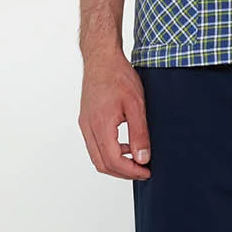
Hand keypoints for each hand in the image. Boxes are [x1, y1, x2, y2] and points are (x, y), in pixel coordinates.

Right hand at [79, 50, 151, 179]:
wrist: (101, 59)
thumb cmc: (118, 76)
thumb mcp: (136, 105)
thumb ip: (139, 134)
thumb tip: (142, 158)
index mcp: (100, 125)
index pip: (113, 160)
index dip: (131, 171)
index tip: (147, 171)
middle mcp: (88, 127)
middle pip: (102, 164)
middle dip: (123, 172)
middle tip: (142, 171)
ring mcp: (85, 124)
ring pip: (96, 157)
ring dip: (115, 163)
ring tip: (136, 160)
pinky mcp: (86, 120)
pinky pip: (94, 145)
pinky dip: (109, 152)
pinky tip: (124, 146)